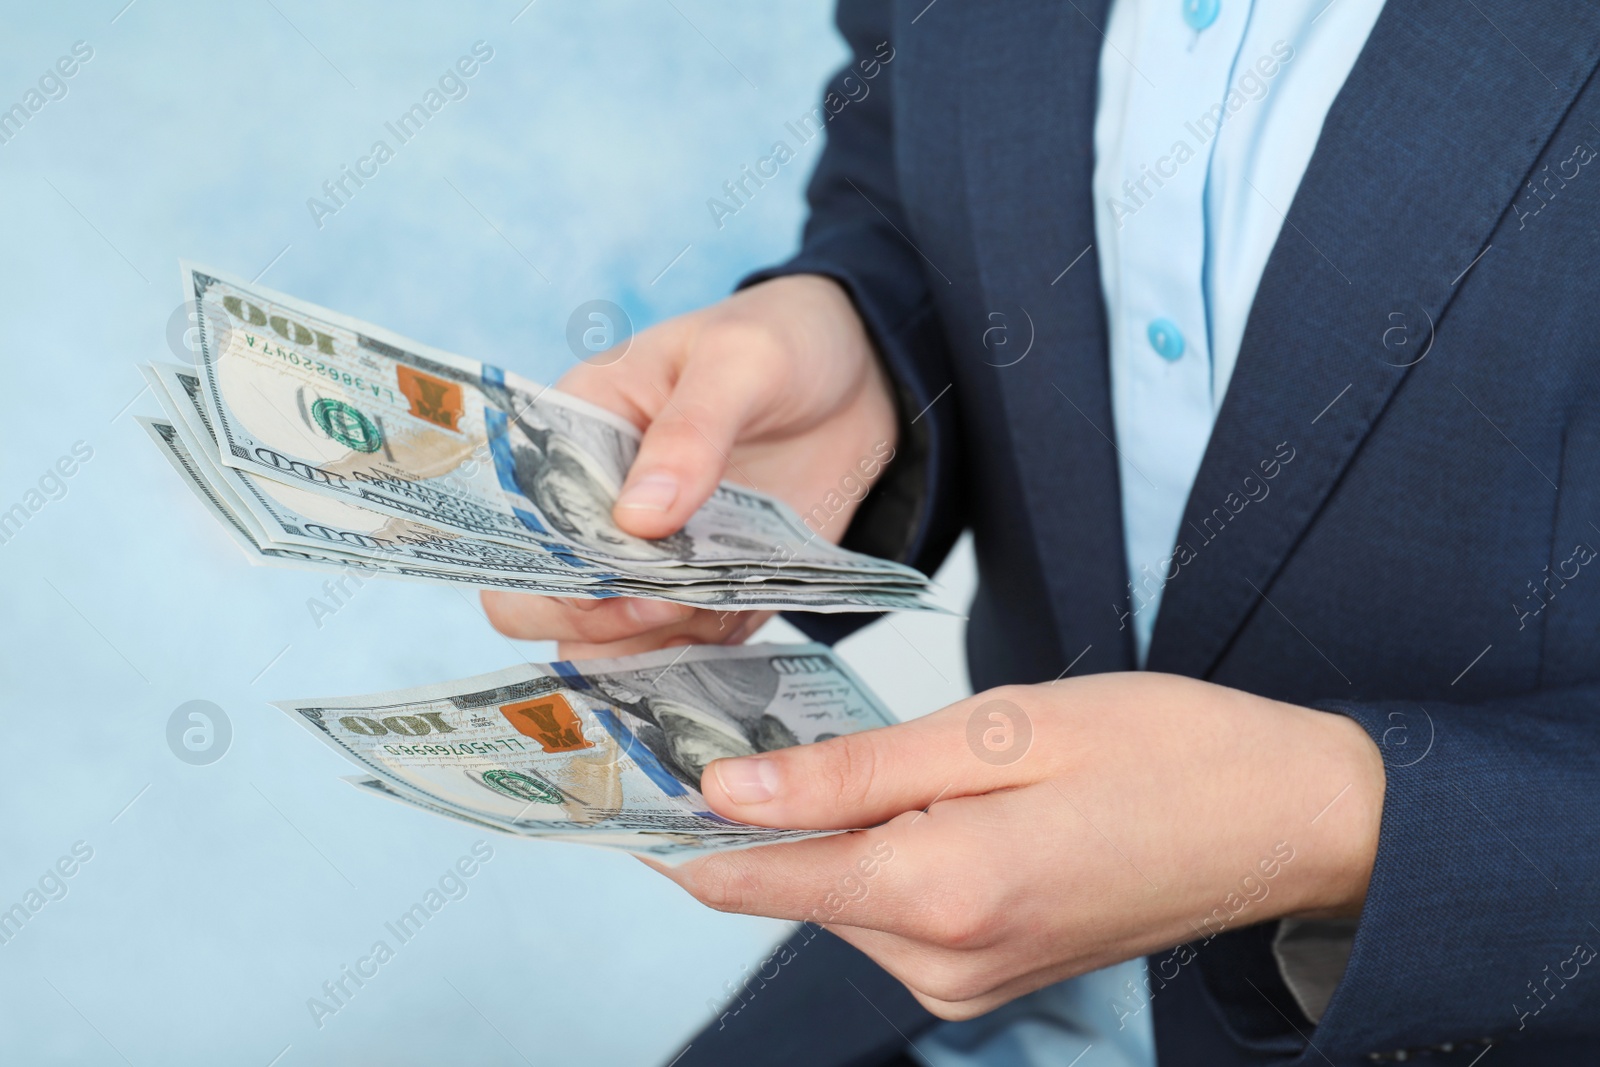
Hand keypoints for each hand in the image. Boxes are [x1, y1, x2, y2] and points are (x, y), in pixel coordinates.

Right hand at [481, 275, 896, 658]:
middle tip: (662, 602)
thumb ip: (692, 432)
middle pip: (532, 600)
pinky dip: (693, 666)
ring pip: (596, 645)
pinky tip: (729, 639)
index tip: (606, 570)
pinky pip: (673, 656)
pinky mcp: (698, 598)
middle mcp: (592, 510)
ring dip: (641, 652)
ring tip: (707, 613)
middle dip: (587, 619)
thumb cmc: (780, 343)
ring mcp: (644, 563)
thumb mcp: (742, 361)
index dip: (540, 559)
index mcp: (572, 434)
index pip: (514, 517)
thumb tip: (639, 518)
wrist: (859, 382)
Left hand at [649, 672, 1385, 1019]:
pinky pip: (895, 913)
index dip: (680, 832)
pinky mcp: (990, 977)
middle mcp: (942, 963)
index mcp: (940, 891)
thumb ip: (854, 770)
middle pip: (796, 886)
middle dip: (764, 816)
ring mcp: (968, 983)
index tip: (621, 788)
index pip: (756, 877)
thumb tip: (732, 791)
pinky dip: (882, 856)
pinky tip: (922, 798)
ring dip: (831, 833)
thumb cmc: (1163, 752)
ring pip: (843, 898)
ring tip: (867, 753)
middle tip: (746, 724)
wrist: (1287, 820)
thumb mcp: (999, 729)